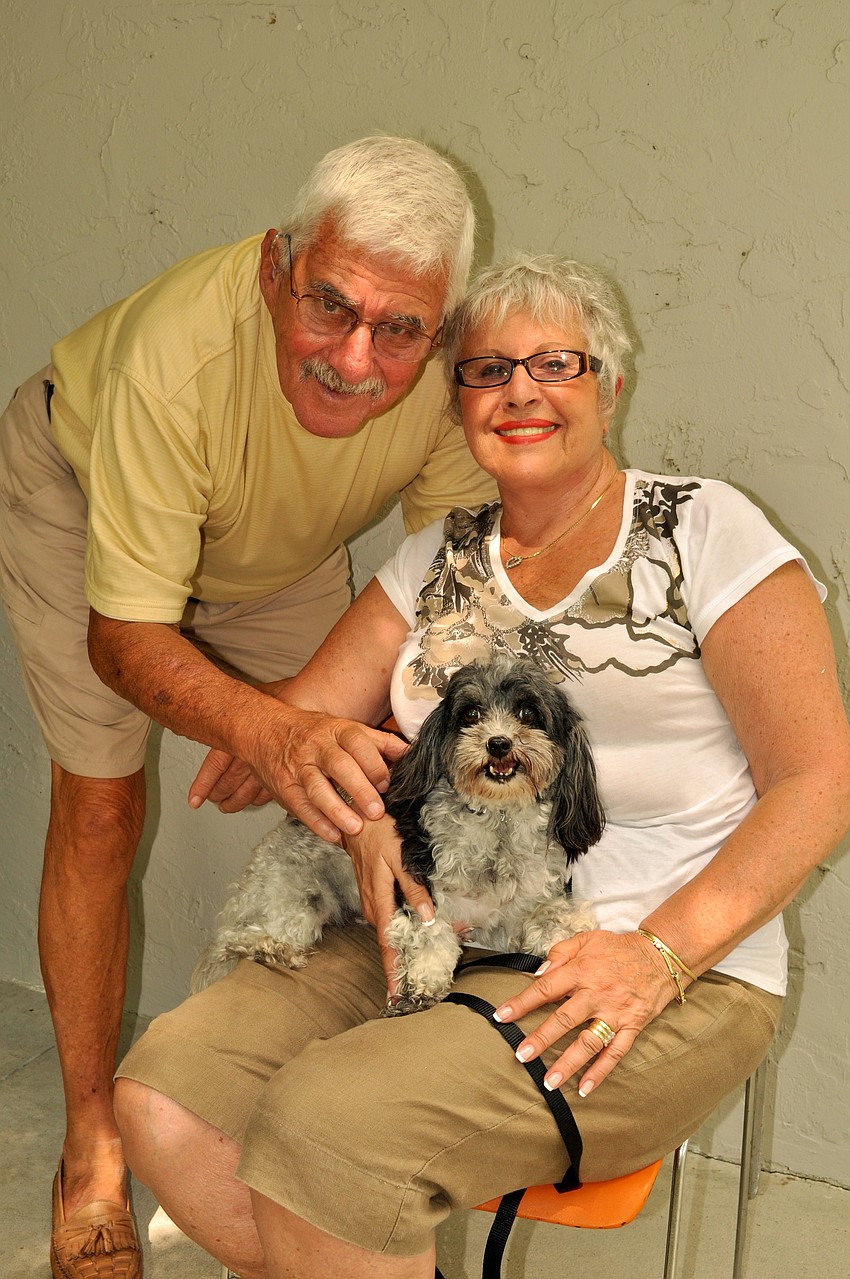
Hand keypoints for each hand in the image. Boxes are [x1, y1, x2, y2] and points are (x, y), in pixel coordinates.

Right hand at [190, 702, 407, 842]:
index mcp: (337, 730)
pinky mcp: (284, 786)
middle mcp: (318, 747)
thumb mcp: (345, 728)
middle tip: (377, 811)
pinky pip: (300, 805)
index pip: (358, 743)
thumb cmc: (314, 733)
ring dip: (336, 810)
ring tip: (355, 829)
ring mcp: (298, 767)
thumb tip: (411, 753)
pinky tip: (333, 836)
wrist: (264, 730)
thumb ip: (378, 741)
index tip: (387, 784)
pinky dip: (316, 822)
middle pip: (339, 766)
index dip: (373, 763)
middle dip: (359, 788)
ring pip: (317, 788)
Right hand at [342, 814, 434, 995]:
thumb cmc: (378, 834)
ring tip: (417, 963)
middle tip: (418, 984)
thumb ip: (414, 887)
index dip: (392, 972)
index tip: (396, 997)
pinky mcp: (373, 895)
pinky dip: (400, 927)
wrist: (355, 818)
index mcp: (379, 902)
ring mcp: (370, 901)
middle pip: (389, 942)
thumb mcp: (401, 858)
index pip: (387, 945)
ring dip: (402, 945)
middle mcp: (372, 907)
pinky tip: (413, 929)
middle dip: (403, 962)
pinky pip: (387, 918)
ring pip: (389, 930)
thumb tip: (427, 916)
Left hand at [493, 930, 684, 1096]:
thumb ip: (560, 953)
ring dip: (568, 1063)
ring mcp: (616, 1012)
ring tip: (548, 1082)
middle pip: (565, 1018)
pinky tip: (585, 1088)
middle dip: (541, 1038)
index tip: (502, 1015)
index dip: (522, 1002)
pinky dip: (600, 1072)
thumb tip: (538, 972)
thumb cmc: (618, 949)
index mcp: (582, 970)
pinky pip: (615, 1052)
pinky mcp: (632, 1026)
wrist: (661, 956)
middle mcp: (597, 993)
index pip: (546, 988)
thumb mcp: (586, 939)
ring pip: (589, 1041)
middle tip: (522, 1055)